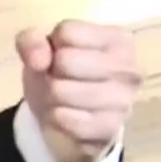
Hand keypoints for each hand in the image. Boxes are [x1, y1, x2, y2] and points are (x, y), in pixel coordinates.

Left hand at [15, 20, 140, 161]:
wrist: (68, 121)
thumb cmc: (60, 76)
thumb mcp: (40, 51)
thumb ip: (31, 41)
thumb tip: (39, 60)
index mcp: (118, 39)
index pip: (67, 32)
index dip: (52, 47)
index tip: (58, 58)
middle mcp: (129, 68)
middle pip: (66, 61)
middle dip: (51, 73)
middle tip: (58, 81)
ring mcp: (124, 100)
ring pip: (61, 91)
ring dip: (50, 97)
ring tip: (61, 99)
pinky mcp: (111, 128)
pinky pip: (66, 119)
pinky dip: (55, 119)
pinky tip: (65, 117)